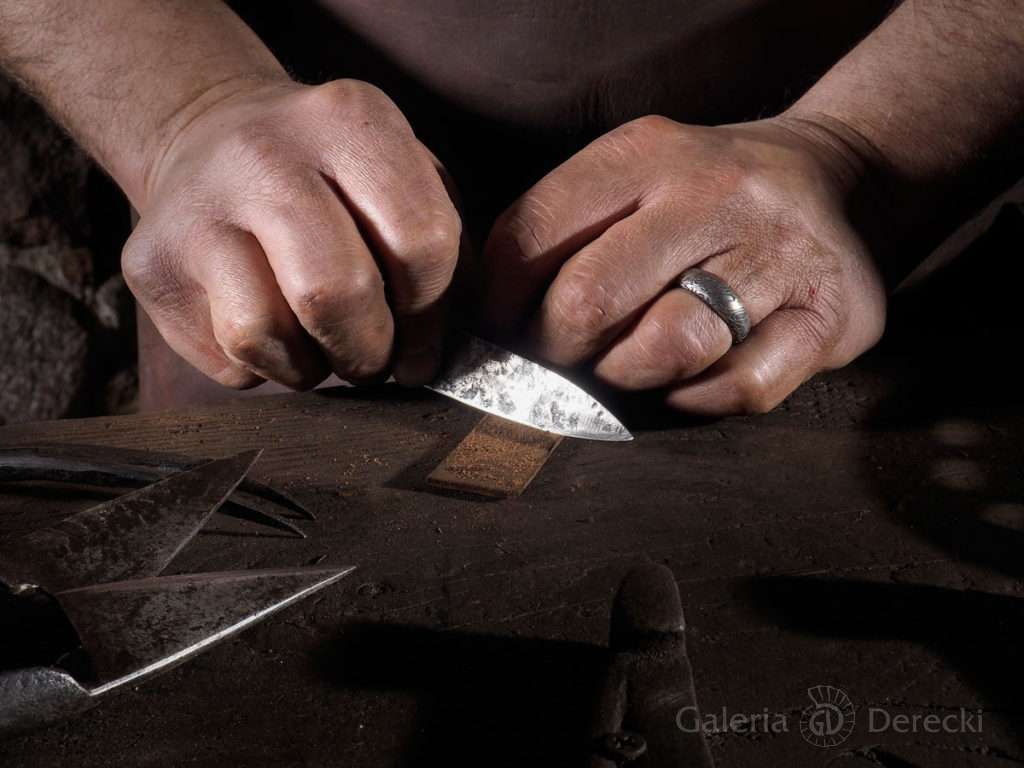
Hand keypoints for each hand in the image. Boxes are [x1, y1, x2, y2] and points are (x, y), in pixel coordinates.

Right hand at [123, 79, 460, 388]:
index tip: (422, 337)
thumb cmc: (335, 182)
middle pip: (336, 293)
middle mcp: (264, 154)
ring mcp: (195, 207)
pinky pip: (226, 358)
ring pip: (265, 336)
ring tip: (319, 343)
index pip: (421, 242)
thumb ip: (443, 256)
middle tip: (373, 357)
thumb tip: (438, 352)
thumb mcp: (406, 182)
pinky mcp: (150, 262)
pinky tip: (271, 328)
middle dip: (370, 350)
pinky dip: (263, 367)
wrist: (211, 139)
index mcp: (350, 121)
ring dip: (310, 367)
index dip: (432, 313)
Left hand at [480, 115, 886, 414]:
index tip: (503, 331)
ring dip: (629, 375)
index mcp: (645, 154)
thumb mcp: (635, 173)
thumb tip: (496, 322)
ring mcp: (777, 253)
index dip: (499, 303)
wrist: (845, 177)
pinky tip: (691, 378)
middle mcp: (712, 194)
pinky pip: (738, 387)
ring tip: (631, 363)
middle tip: (566, 357)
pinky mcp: (828, 315)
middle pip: (588, 299)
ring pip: (666, 346)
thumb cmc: (708, 194)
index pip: (531, 235)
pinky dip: (699, 398)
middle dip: (558, 350)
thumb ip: (566, 228)